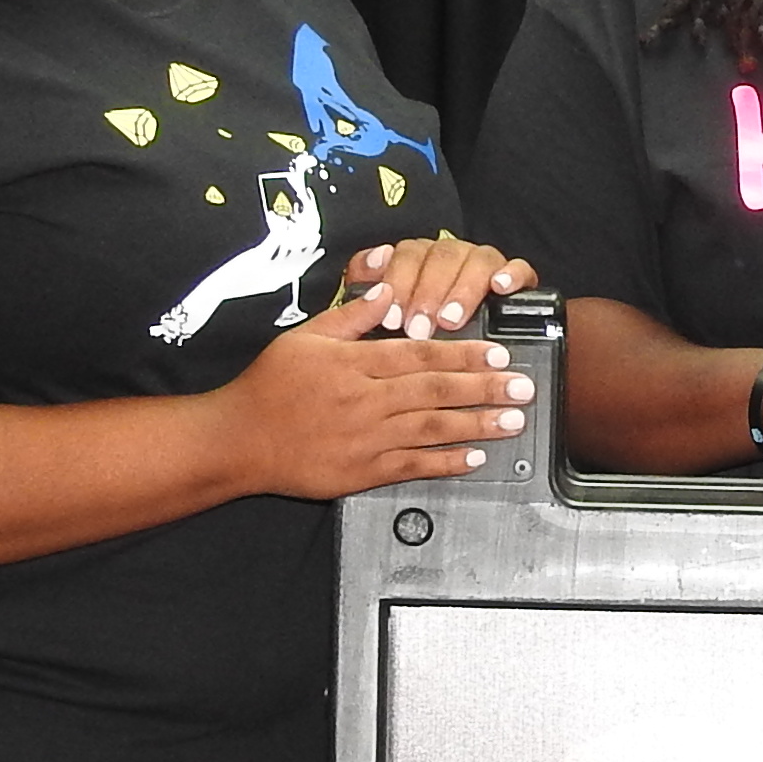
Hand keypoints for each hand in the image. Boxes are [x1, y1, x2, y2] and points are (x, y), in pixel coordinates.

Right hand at [223, 306, 527, 497]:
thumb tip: (389, 289)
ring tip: (512, 421)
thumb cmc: (270, 385)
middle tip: (523, 387)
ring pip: (431, 429)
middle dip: (485, 388)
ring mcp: (366, 438)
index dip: (464, 355)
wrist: (239, 440)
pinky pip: (412, 466)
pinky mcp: (361, 472)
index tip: (498, 354)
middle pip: (435, 391)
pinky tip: (474, 458)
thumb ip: (352, 316)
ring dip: (476, 425)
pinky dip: (445, 462)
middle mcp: (366, 400)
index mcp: (355, 364)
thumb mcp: (306, 337)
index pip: (421, 356)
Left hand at [345, 234, 535, 333]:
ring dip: (462, 290)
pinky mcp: (516, 278)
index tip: (391, 319)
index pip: (408, 255)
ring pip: (477, 260)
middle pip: (443, 257)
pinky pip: (519, 268)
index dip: (399, 284)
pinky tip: (501, 288)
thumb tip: (374, 261)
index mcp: (419, 257)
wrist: (456, 352)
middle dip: (428, 294)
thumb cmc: (410, 327)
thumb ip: (365, 282)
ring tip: (451, 321)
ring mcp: (484, 263)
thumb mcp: (377, 309)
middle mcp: (452, 255)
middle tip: (419, 328)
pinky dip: (511, 274)